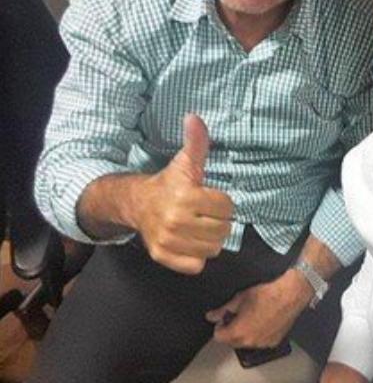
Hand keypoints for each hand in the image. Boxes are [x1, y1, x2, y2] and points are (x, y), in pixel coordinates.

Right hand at [128, 113, 232, 273]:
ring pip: (213, 248)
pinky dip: (197, 257)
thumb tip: (194, 117)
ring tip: (197, 227)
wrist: (136, 205)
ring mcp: (168, 240)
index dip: (221, 202)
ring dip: (209, 239)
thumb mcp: (185, 162)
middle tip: (204, 214)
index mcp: (185, 196)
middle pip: (223, 230)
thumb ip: (196, 142)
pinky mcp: (162, 256)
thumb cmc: (168, 183)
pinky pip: (197, 265)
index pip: (227, 207)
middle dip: (218, 222)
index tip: (208, 198)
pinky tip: (189, 242)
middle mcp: (175, 220)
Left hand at [205, 269, 310, 347]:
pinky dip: (258, 335)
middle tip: (238, 317)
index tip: (225, 318)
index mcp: (238, 332)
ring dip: (245, 334)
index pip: (218, 337)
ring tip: (253, 318)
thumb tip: (210, 316)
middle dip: (231, 332)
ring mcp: (262, 344)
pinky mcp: (274, 342)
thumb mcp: (240, 299)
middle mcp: (249, 342)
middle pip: (232, 342)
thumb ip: (223, 310)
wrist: (290, 295)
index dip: (220, 326)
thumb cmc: (266, 295)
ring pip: (246, 343)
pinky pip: (260, 342)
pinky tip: (264, 322)